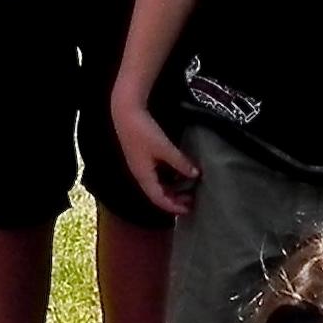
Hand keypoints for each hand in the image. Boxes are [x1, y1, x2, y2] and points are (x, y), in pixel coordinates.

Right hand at [111, 96, 199, 217]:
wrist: (126, 113)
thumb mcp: (165, 148)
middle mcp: (141, 174)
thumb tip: (196, 174)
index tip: (188, 209)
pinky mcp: (142, 157)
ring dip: (172, 189)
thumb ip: (180, 162)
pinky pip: (157, 174)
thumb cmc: (144, 131)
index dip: (173, 207)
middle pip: (157, 194)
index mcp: (143, 176)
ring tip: (187, 189)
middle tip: (191, 201)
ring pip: (157, 184)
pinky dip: (168, 178)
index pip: (159, 199)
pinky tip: (179, 173)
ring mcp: (141, 165)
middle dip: (174, 200)